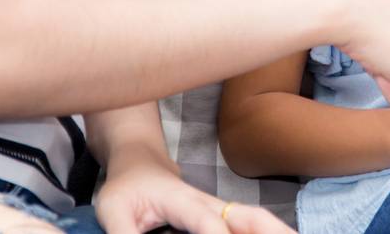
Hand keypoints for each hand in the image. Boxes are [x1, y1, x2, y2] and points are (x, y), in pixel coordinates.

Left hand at [95, 155, 291, 232]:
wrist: (139, 163)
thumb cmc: (126, 187)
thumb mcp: (113, 211)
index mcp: (183, 200)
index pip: (207, 221)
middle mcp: (208, 204)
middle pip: (249, 216)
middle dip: (272, 231)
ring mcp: (218, 210)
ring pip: (255, 220)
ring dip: (276, 230)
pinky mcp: (220, 219)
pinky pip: (247, 227)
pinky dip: (264, 231)